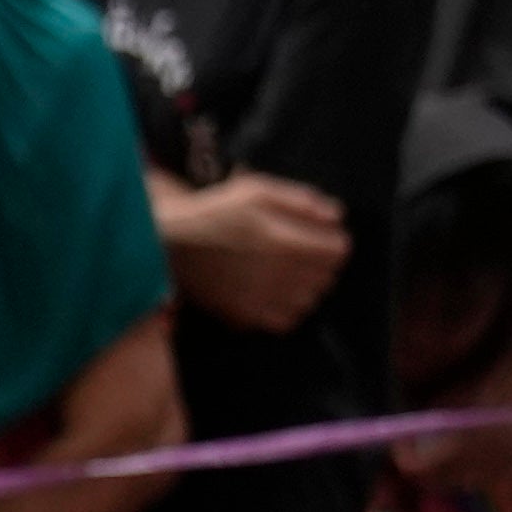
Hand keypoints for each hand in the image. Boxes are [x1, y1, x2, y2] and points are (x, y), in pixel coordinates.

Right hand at [155, 168, 348, 328]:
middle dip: (321, 262)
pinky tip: (274, 291)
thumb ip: (301, 201)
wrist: (172, 243)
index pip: (338, 249)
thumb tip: (336, 216)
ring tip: (287, 270)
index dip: (333, 239)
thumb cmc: (217, 211)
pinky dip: (288, 308)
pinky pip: (287, 321)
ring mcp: (263, 300)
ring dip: (306, 286)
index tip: (322, 235)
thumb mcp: (258, 190)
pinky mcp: (247, 316)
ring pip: (310, 300)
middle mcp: (279, 275)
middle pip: (327, 276)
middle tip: (302, 250)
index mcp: (285, 241)